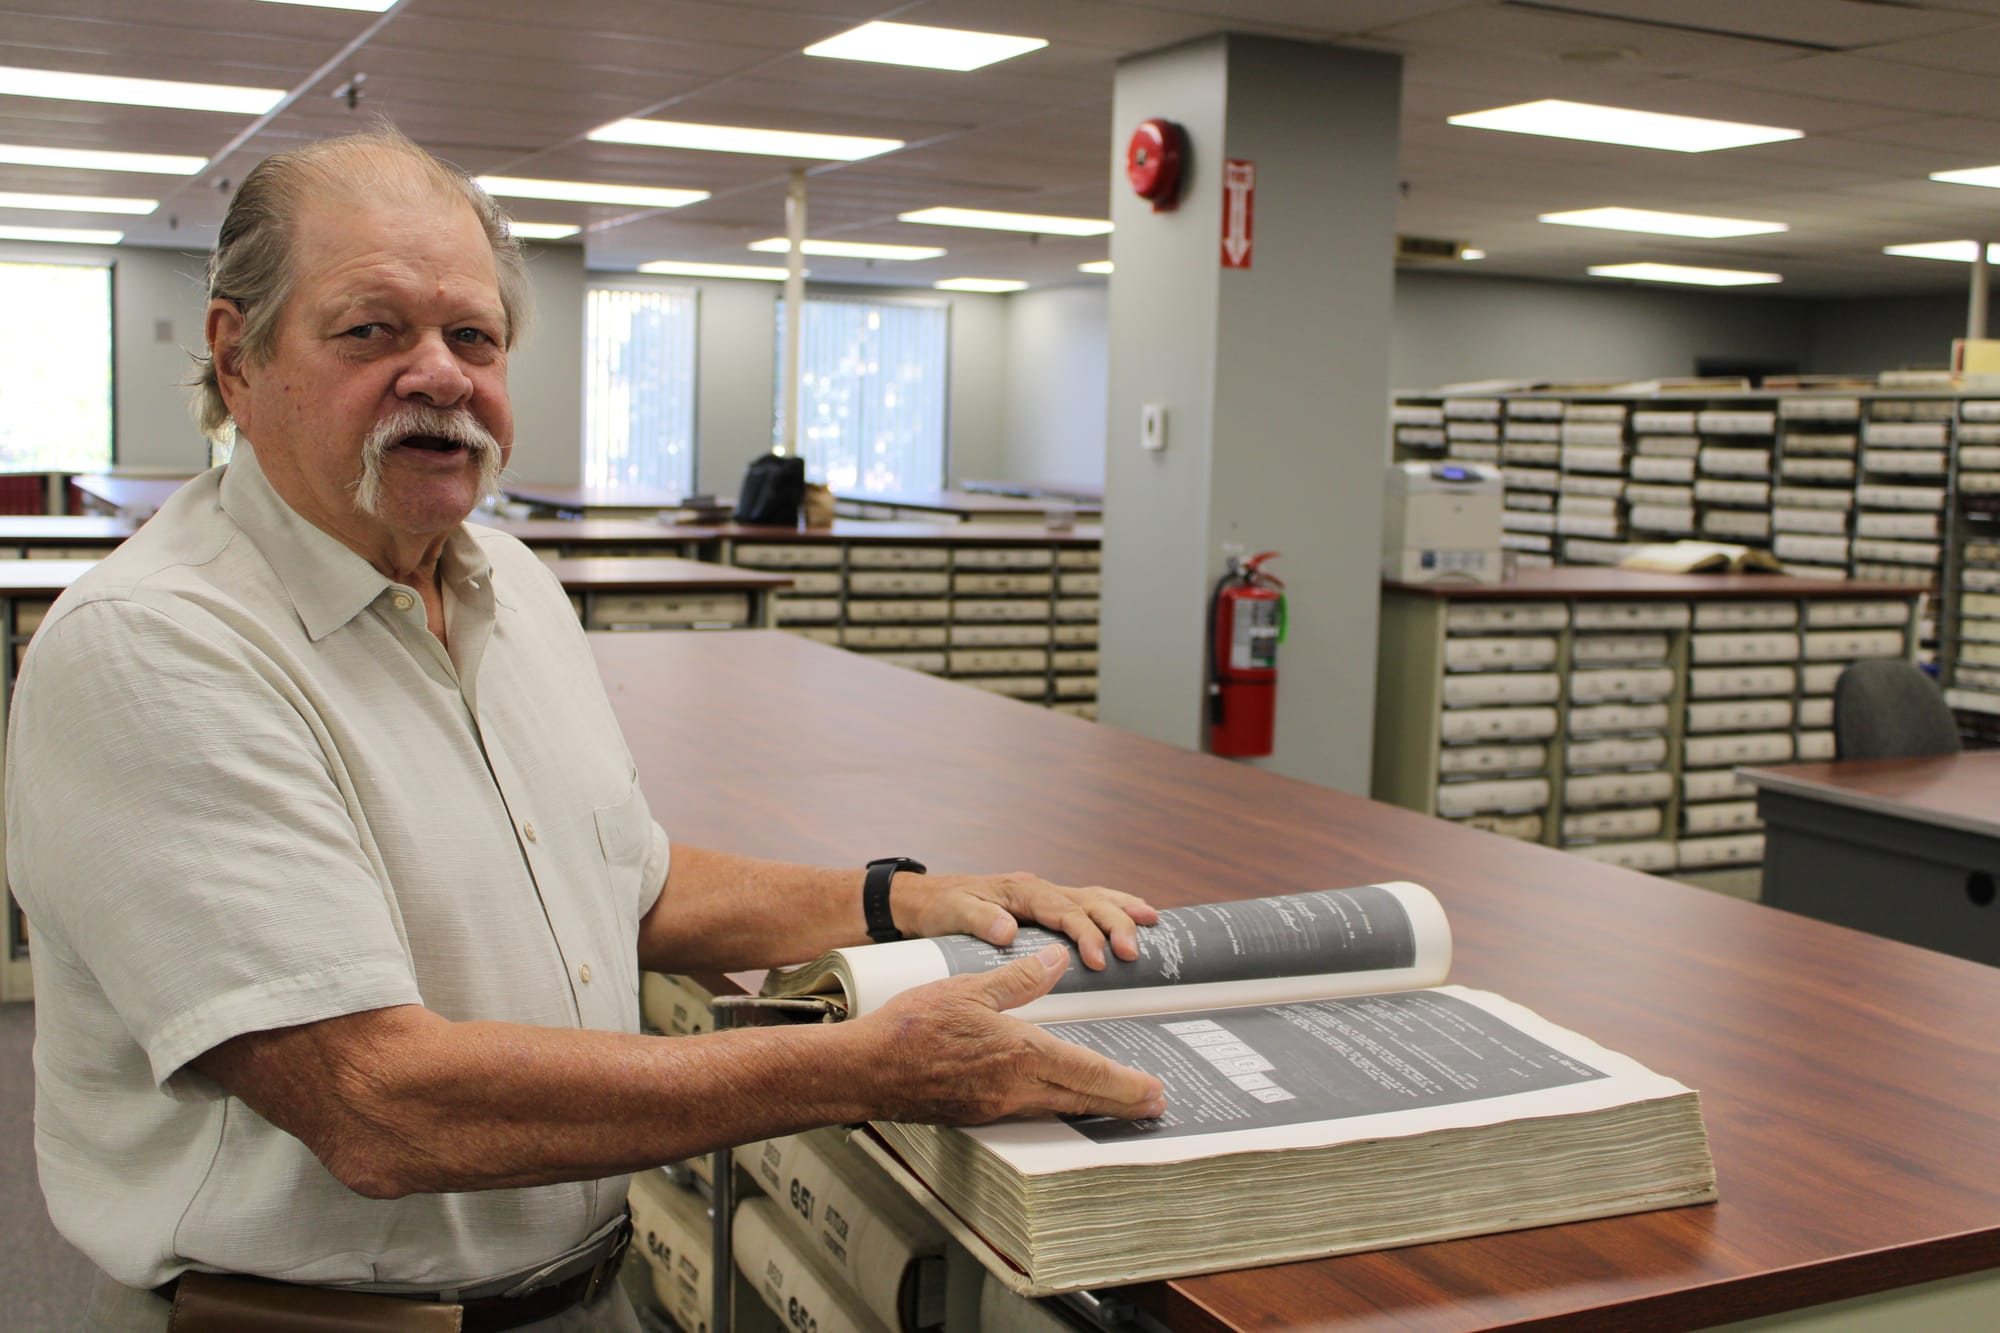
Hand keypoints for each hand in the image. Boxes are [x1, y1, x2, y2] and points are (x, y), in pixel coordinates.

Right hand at [851, 943, 1165, 1123]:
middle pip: (1084, 1100)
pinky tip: (1060, 1097)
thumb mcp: (969, 988)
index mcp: (1020, 1055)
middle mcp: (1015, 1089)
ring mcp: (997, 1107)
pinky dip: (1057, 1105)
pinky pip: (1031, 1111)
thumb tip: (1058, 960)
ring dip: (1093, 1106)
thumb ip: (1020, 978)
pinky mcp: (979, 1114)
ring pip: (1059, 1108)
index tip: (1156, 1090)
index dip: (1127, 1085)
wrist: (866, 1070)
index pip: (1089, 1073)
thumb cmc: (912, 1026)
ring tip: (1118, 1101)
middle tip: (1154, 1106)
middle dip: (1123, 1104)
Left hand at [892, 870, 1158, 968]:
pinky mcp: (1044, 908)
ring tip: (1152, 922)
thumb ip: (979, 920)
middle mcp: (1037, 889)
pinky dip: (1111, 908)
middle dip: (1113, 924)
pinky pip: (1085, 904)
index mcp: (1020, 891)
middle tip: (1132, 952)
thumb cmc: (938, 908)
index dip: (1083, 933)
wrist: (922, 901)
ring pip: (1093, 897)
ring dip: (1122, 910)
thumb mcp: (951, 914)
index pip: (1062, 910)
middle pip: (1086, 901)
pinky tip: (1132, 918)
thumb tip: (1008, 931)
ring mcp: (1043, 896)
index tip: (1096, 959)